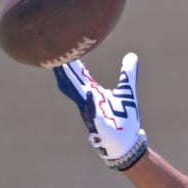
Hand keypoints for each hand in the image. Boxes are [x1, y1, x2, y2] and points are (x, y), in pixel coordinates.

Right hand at [54, 54, 148, 170]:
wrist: (128, 142)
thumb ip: (128, 73)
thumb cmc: (125, 119)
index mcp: (93, 92)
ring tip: (61, 66)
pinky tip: (90, 92)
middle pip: (73, 80)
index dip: (73, 61)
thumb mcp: (127, 91)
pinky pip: (92, 111)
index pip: (80, 73)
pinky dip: (90, 101)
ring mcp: (91, 111)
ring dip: (69, 80)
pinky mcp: (99, 123)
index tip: (66, 45)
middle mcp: (88, 100)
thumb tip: (132, 56)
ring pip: (76, 93)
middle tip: (55, 50)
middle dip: (64, 66)